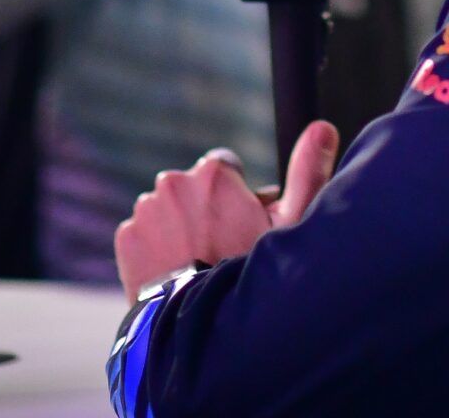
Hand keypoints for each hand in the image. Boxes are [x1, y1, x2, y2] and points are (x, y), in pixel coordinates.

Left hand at [114, 120, 338, 303]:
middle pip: (192, 188)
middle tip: (219, 247)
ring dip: (177, 227)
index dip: (235, 196)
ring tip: (195, 263)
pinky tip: (173, 272)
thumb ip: (307, 171)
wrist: (200, 322)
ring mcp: (146, 209)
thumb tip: (322, 127)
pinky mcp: (126, 235)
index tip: (241, 224)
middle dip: (204, 209)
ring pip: (166, 210)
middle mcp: (174, 181)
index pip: (224, 168)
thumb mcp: (291, 225)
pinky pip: (142, 234)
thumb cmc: (252, 271)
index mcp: (214, 172)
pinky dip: (154, 248)